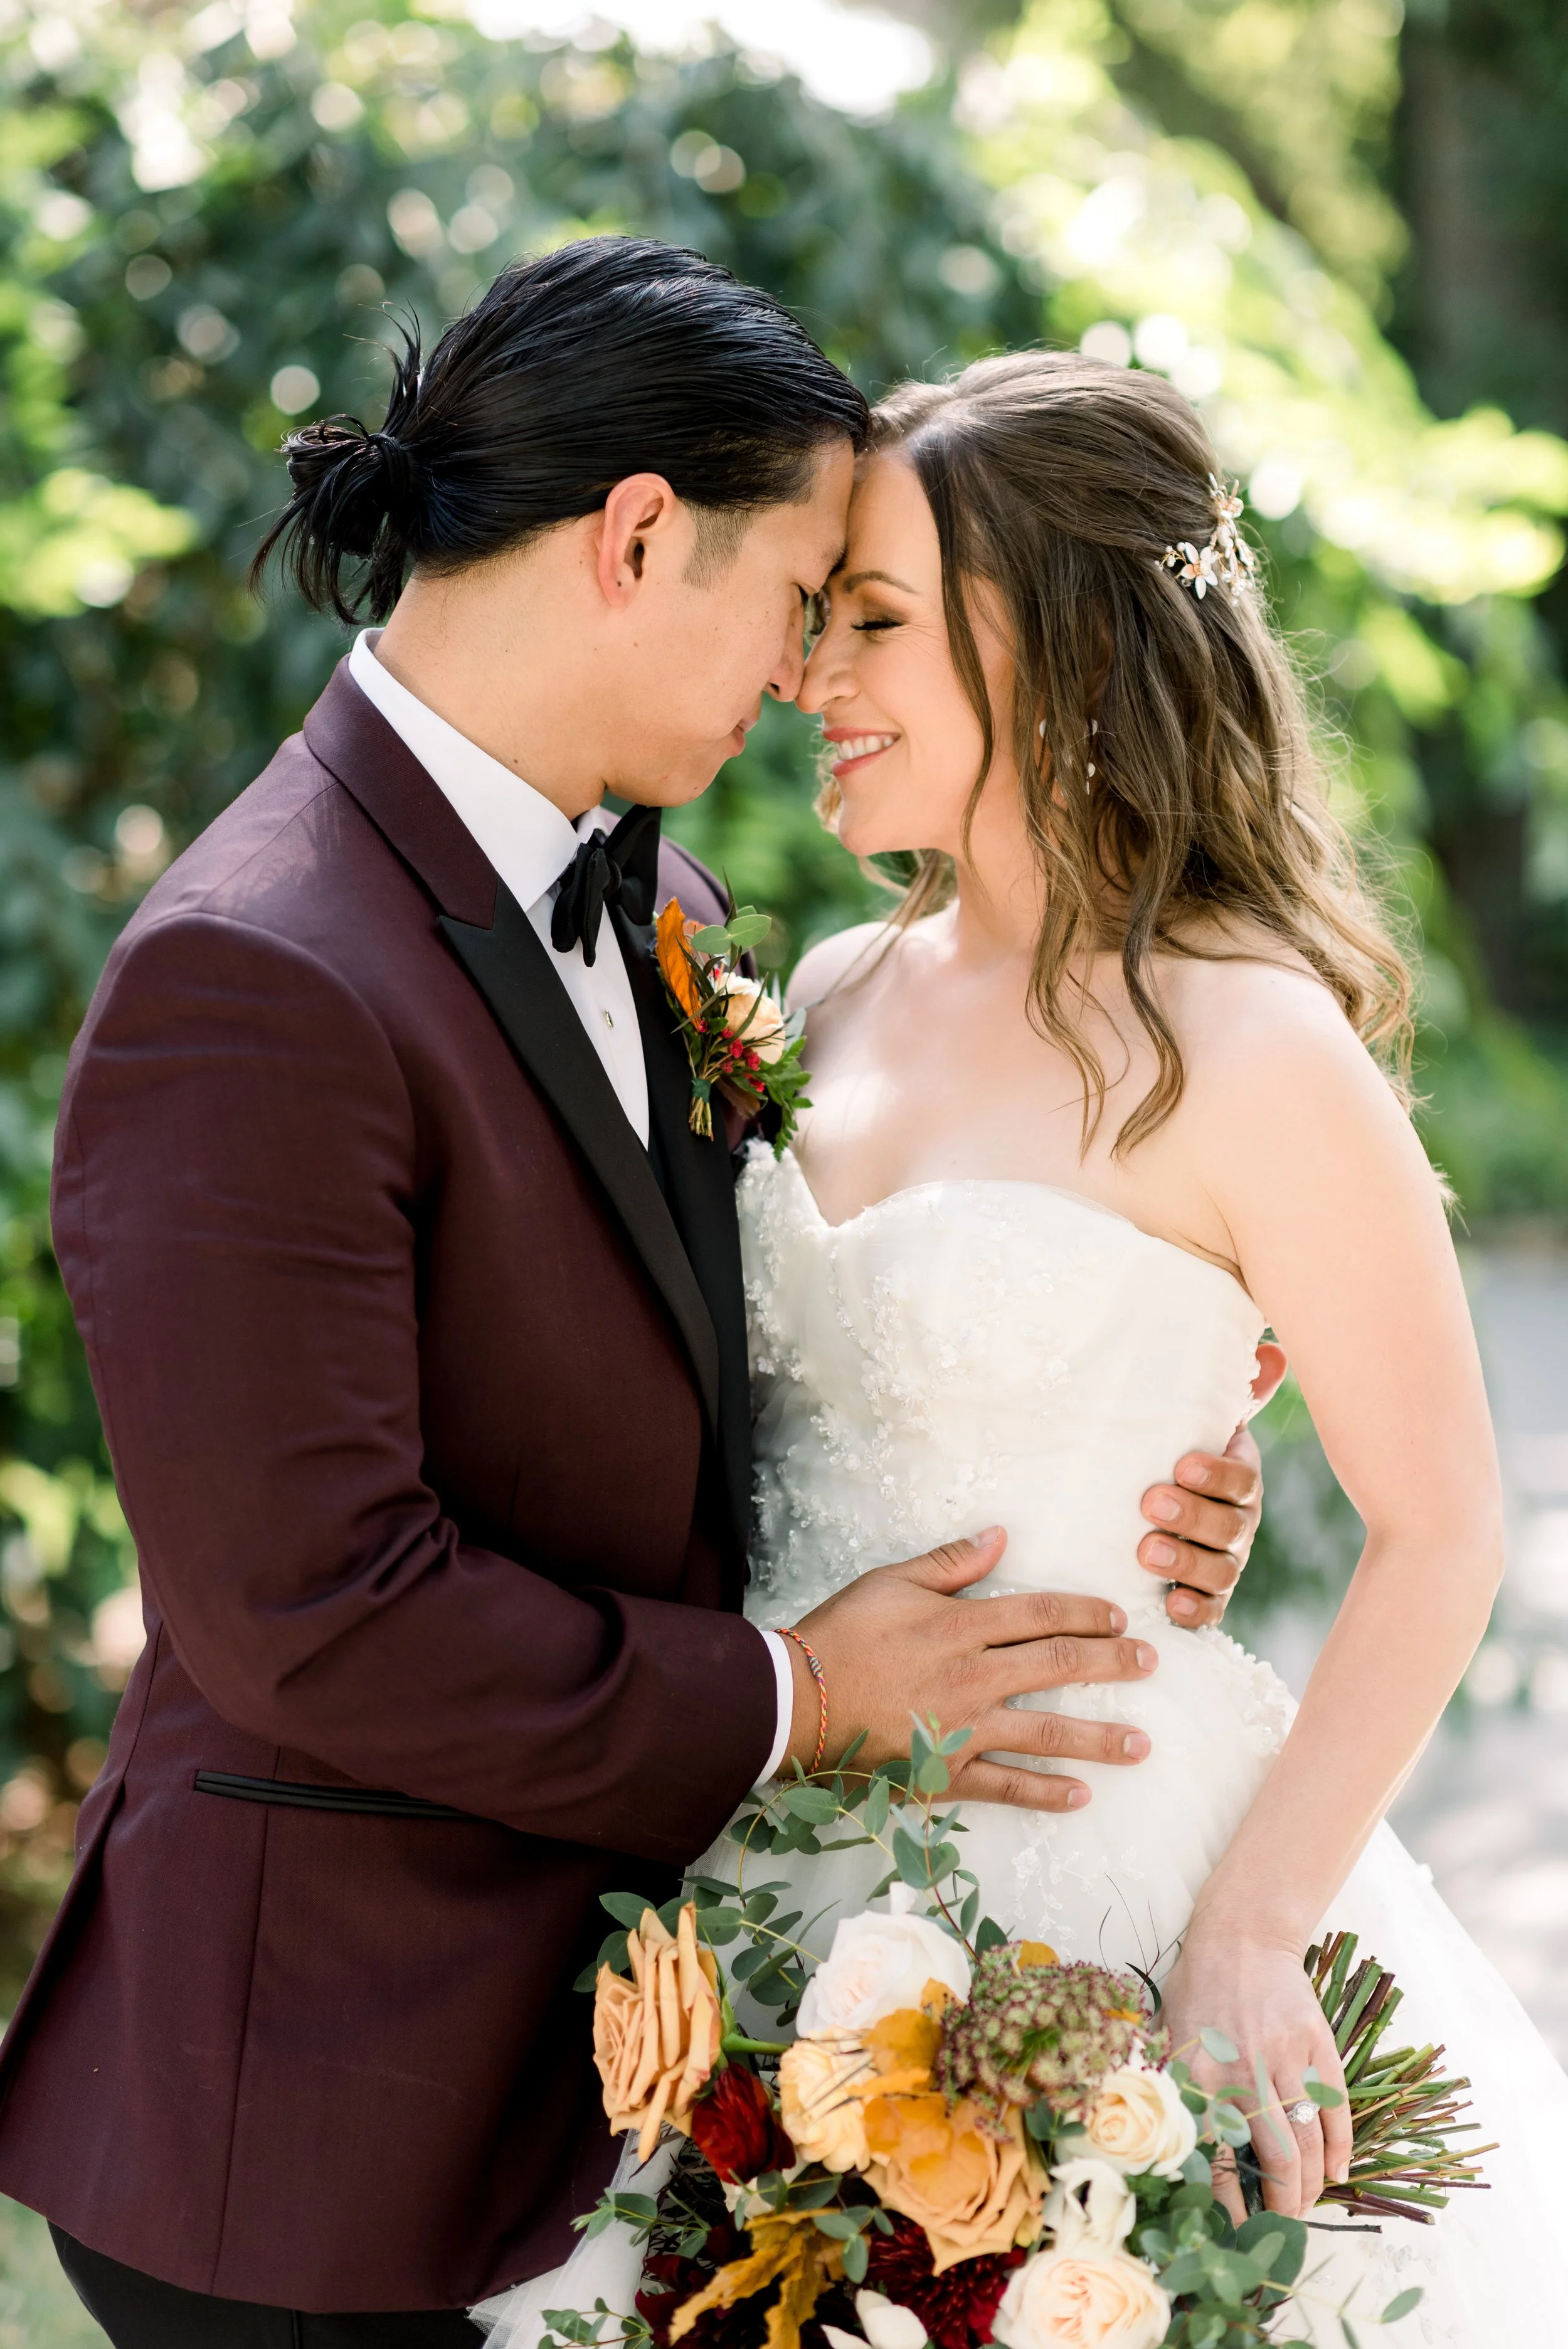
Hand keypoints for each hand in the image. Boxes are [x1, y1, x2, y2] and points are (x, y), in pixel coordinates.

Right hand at [787, 1526, 1157, 1808]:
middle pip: (1058, 1665)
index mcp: (962, 1624)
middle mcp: (974, 1675)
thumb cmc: (841, 1634)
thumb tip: (1001, 1537)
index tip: (1119, 1618)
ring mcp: (964, 1728)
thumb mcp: (892, 1581)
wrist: (796, 1700)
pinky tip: (1081, 1795)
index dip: (1087, 1613)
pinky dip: (1046, 1791)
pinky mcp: (946, 1771)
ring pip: (1047, 1731)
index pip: (1042, 1614)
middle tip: (1150, 1665)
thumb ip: (951, 1562)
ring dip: (1099, 1737)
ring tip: (1141, 1743)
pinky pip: (1007, 1785)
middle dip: (1111, 1664)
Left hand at [1139, 1342, 1285, 1628]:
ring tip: (1146, 1552)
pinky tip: (1171, 1606)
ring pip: (1221, 1570)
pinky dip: (1193, 1610)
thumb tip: (1275, 1351)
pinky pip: (1210, 1611)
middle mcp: (1239, 1523)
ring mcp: (1225, 1563)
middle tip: (1151, 1504)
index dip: (1216, 1474)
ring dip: (1186, 1563)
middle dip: (1192, 1516)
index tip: (1181, 1465)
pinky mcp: (1205, 1598)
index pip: (1241, 1479)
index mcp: (1239, 1478)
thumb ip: (1233, 1390)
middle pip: (1230, 1527)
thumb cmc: (1174, 1453)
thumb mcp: (1194, 1421)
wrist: (1153, 1502)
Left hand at [1160, 1914, 1351, 2220]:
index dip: (1230, 2208)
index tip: (1236, 2234)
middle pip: (1274, 2161)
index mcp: (1198, 2076)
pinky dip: (1340, 2148)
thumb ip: (1173, 2094)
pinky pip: (1335, 2109)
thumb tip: (1175, 2161)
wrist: (1241, 1937)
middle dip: (1282, 2206)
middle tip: (1282, 2224)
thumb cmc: (1196, 1991)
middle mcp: (1242, 2072)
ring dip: (1311, 2185)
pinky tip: (1337, 2172)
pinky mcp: (1315, 2044)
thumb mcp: (1168, 2039)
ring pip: (1308, 2141)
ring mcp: (1284, 2057)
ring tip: (1305, 2205)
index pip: (1216, 2161)